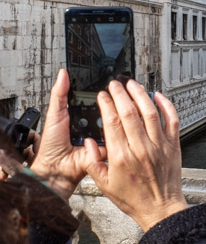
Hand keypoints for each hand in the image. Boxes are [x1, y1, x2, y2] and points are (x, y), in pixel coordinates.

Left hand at [30, 69, 105, 199]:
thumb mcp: (55, 114)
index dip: (102, 94)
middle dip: (111, 105)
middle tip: (117, 94)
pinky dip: (115, 135)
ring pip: (113, 124)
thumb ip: (60, 94)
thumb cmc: (51, 146)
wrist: (55, 169)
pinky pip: (115, 140)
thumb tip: (63, 74)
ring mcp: (100, 138)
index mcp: (81, 117)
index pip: (95, 102)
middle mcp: (92, 127)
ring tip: (118, 109)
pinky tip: (115, 128)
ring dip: (115, 119)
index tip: (110, 83)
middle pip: (106, 112)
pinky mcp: (106, 149)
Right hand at [85, 79, 187, 231]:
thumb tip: (88, 142)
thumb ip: (92, 162)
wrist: (160, 208)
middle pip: (129, 112)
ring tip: (133, 84)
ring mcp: (159, 145)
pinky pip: (172, 120)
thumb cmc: (134, 198)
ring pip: (150, 112)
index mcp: (121, 156)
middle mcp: (141, 148)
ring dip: (141, 95)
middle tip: (115, 84)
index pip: (112, 121)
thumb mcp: (104, 184)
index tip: (103, 95)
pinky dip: (167, 105)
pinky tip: (158, 96)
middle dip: (120, 94)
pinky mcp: (173, 145)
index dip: (106, 104)